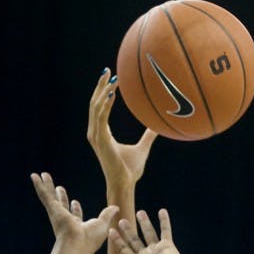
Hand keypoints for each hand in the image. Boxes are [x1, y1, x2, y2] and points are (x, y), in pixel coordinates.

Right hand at [30, 172, 118, 253]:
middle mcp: (65, 220)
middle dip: (61, 197)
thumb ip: (108, 214)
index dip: (75, 209)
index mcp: (76, 226)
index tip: (75, 202)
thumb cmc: (90, 239)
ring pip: (50, 197)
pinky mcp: (52, 209)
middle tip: (59, 188)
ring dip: (47, 186)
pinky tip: (34, 176)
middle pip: (61, 205)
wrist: (77, 244)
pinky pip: (44, 194)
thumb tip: (116, 208)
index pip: (75, 215)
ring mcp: (57, 214)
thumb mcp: (103, 224)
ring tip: (43, 175)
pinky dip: (38, 185)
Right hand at [87, 70, 156, 190]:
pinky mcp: (100, 139)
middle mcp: (96, 132)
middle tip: (107, 71)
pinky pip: (101, 117)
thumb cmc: (131, 170)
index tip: (110, 78)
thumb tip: (159, 127)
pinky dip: (105, 104)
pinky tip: (112, 94)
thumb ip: (148, 136)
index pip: (99, 107)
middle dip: (100, 86)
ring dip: (103, 91)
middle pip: (94, 103)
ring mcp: (96, 136)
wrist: (125, 183)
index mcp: (102, 133)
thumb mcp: (142, 148)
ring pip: (95, 107)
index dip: (103, 92)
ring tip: (112, 79)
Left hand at [93, 209, 184, 253]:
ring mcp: (157, 251)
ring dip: (144, 223)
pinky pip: (166, 231)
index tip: (111, 230)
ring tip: (140, 212)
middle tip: (122, 220)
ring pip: (149, 234)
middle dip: (128, 231)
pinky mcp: (168, 247)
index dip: (117, 241)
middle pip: (135, 241)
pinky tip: (162, 211)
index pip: (124, 250)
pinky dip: (164, 221)